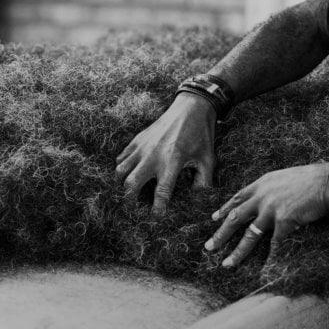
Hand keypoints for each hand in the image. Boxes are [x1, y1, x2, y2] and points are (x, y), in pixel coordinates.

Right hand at [115, 93, 217, 214]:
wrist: (191, 108)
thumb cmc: (201, 136)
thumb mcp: (208, 160)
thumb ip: (203, 183)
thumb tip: (197, 202)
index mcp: (173, 162)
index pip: (161, 193)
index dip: (157, 210)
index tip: (155, 220)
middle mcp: (153, 156)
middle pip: (131, 184)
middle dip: (129, 201)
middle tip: (133, 210)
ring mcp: (142, 147)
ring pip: (120, 170)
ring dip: (120, 185)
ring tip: (126, 194)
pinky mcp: (137, 140)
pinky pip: (121, 157)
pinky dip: (121, 168)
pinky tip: (127, 175)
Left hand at [204, 162, 328, 267]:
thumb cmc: (312, 179)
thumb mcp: (285, 177)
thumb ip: (272, 188)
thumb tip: (267, 198)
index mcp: (262, 183)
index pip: (238, 197)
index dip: (225, 209)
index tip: (214, 218)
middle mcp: (262, 196)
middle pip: (236, 218)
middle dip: (221, 234)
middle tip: (209, 246)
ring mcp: (272, 209)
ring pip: (249, 235)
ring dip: (237, 252)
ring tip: (227, 264)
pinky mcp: (284, 221)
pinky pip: (275, 243)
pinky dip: (270, 258)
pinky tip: (265, 269)